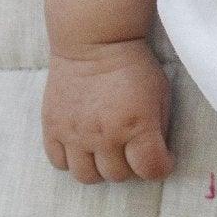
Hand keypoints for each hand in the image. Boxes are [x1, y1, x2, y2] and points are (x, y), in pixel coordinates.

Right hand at [42, 38, 174, 181]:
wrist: (94, 40)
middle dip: (131, 166)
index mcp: (136, 125)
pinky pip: (59, 162)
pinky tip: (83, 146)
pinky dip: (72, 160)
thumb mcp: (160, 93)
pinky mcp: (53, 127)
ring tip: (107, 152)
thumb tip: (156, 152)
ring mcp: (75, 133)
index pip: (151, 169)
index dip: (161, 167)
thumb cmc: (133, 65)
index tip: (163, 158)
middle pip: (118, 175)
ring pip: (87, 176)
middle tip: (133, 150)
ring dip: (100, 168)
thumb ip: (158, 127)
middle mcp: (104, 134)